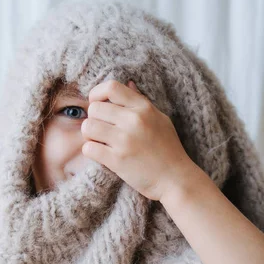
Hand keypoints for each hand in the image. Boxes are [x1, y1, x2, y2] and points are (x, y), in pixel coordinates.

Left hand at [81, 79, 195, 201]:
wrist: (175, 180)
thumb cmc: (168, 150)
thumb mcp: (160, 119)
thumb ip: (141, 102)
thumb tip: (128, 83)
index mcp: (144, 108)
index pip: (111, 87)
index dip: (97, 94)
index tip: (98, 105)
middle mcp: (133, 121)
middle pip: (94, 108)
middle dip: (93, 119)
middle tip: (100, 130)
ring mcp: (125, 140)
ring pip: (88, 127)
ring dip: (89, 135)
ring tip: (99, 142)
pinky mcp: (117, 160)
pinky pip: (89, 148)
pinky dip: (91, 151)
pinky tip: (101, 154)